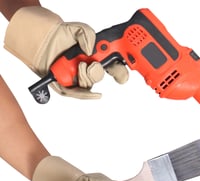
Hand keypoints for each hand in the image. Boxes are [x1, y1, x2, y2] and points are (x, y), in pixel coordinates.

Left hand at [4, 6, 127, 98]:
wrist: (41, 41)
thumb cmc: (61, 36)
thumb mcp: (77, 29)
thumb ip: (87, 35)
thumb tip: (90, 51)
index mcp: (98, 58)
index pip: (115, 68)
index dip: (121, 72)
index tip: (121, 74)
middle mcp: (90, 69)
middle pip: (100, 77)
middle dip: (98, 72)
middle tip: (93, 64)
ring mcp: (80, 78)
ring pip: (89, 84)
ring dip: (86, 76)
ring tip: (79, 66)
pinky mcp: (69, 87)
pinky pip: (79, 94)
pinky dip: (86, 95)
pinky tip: (96, 94)